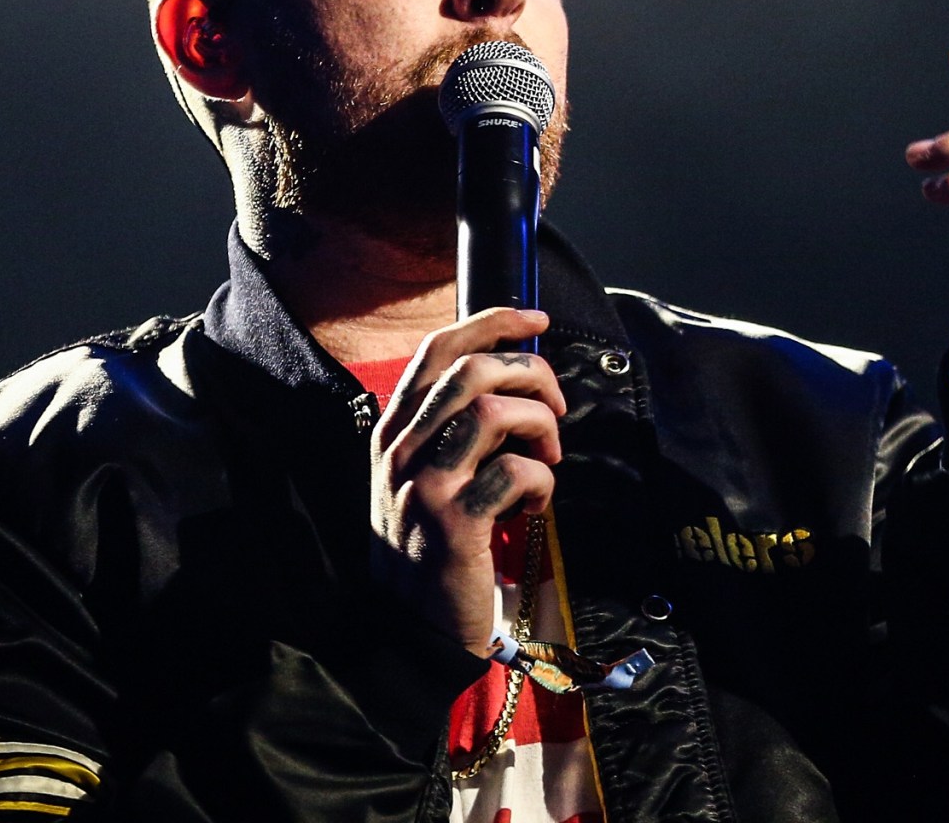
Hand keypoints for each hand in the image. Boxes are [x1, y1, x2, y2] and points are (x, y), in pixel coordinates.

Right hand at [368, 307, 565, 655]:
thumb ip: (451, 430)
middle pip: (474, 369)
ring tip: (547, 460)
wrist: (408, 629)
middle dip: (532, 374)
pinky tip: (535, 508)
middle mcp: (402, 449)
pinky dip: (543, 483)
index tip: (536, 319)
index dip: (493, 322)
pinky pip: (517, 472)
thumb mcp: (420, 478)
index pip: (439, 351)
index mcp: (393, 431)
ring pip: (497, 411)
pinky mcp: (455, 522)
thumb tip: (513, 382)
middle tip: (555, 407)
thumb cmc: (429, 549)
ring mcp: (425, 484)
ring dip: (542, 428)